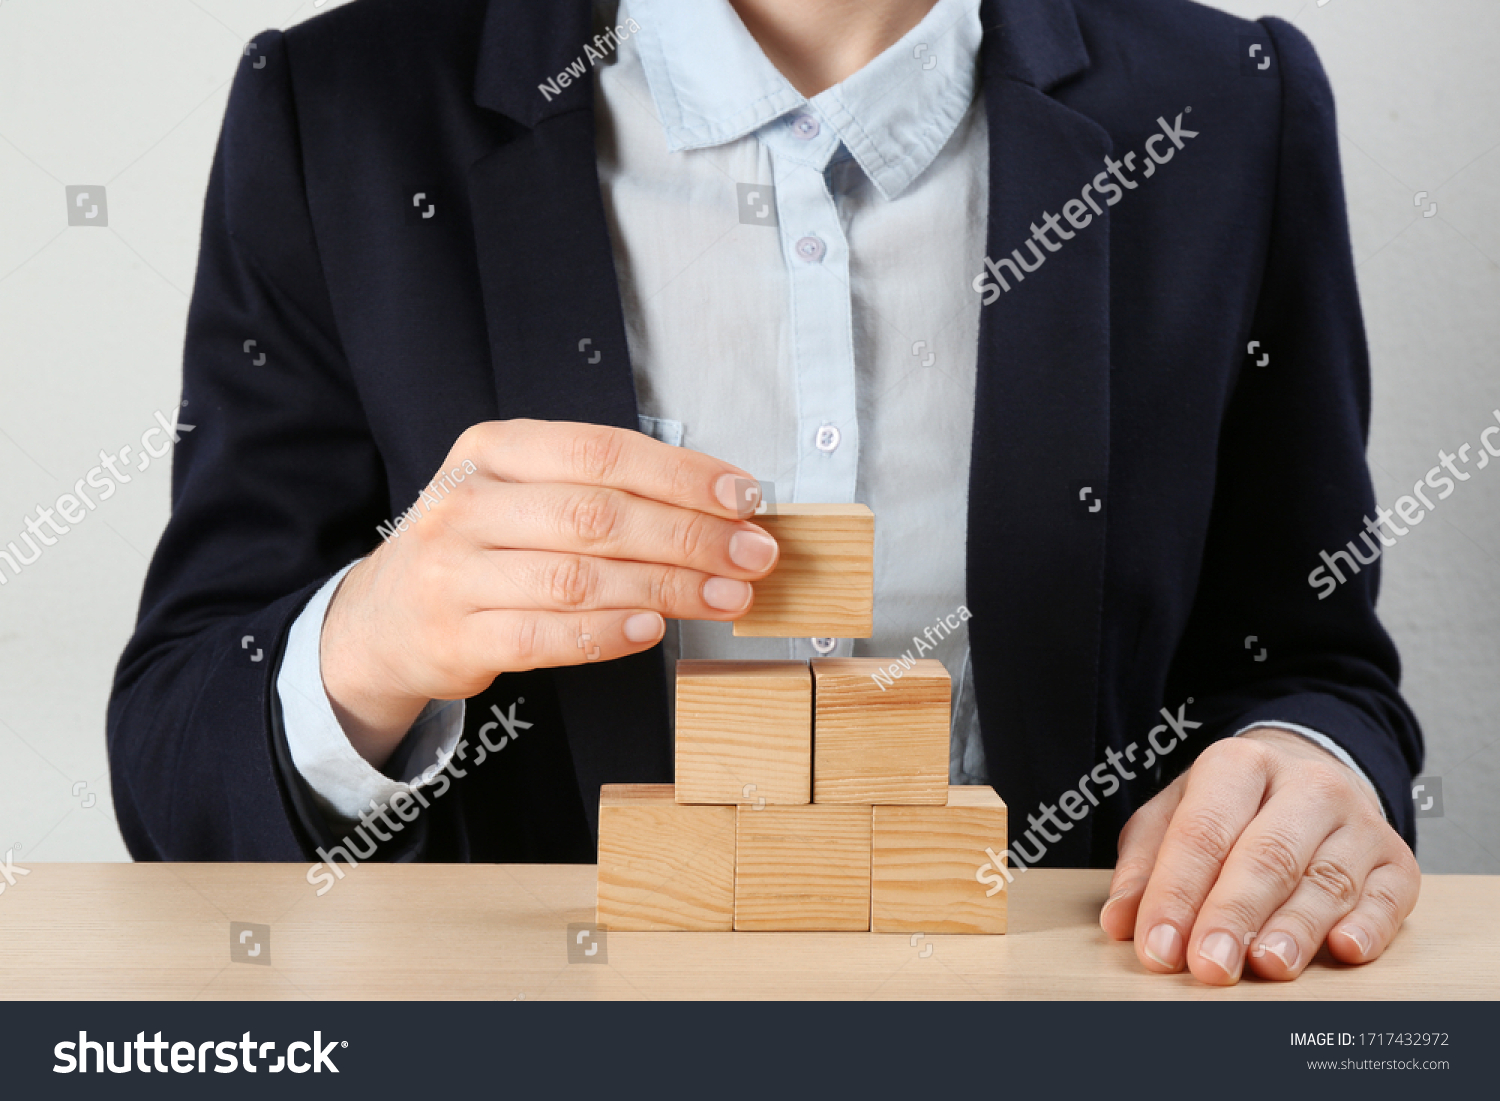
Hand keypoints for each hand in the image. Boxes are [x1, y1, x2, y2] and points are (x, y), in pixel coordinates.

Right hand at [320, 419, 777, 767]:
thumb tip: (720, 507)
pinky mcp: (454, 637)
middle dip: (691, 536)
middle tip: (753, 555)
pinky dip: (608, 634)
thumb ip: (602, 492)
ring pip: (580, 578)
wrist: (383, 619)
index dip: (684, 475)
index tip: (745, 499)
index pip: (604, 452)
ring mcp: (454, 572)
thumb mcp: (521, 495)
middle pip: (599, 516)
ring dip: (668, 589)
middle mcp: (467, 503)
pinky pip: (546, 636)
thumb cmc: (480, 548)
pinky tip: (654, 630)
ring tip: (726, 596)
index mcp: (492, 450)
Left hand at [1099, 727, 1419, 983]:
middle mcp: (1306, 785)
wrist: (1309, 775)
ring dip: (1295, 928)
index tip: (1157, 946)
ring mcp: (1358, 821)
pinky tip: (1344, 949)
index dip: (1177, 893)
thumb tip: (1121, 920)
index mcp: (1238, 764)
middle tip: (1209, 965)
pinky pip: (1388, 895)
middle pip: (1267, 855)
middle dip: (1234, 915)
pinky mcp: (1397, 859)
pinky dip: (1368, 925)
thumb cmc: (1231, 808)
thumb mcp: (1175, 815)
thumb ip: (1145, 865)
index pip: (1203, 832)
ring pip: (1327, 878)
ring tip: (1267, 965)